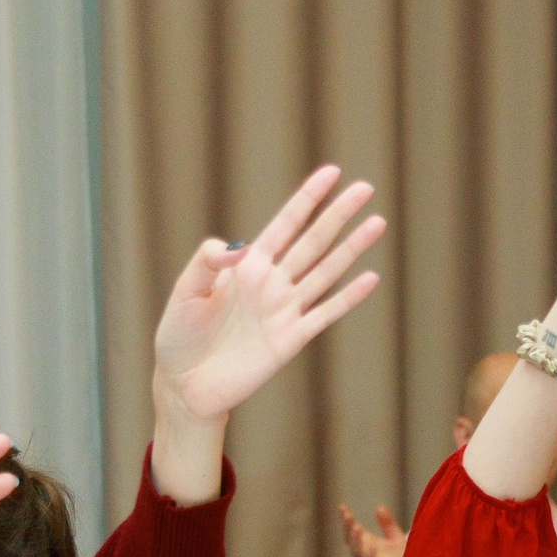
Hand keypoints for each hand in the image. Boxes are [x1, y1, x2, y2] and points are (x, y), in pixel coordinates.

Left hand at [153, 165, 386, 424]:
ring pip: (326, 272)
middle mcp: (272, 283)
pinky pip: (325, 314)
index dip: (307, 198)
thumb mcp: (185, 290)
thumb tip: (240, 248)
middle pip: (313, 241)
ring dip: (352, 248)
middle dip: (338, 214)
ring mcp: (284, 311)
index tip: (331, 173)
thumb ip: (207, 261)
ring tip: (377, 223)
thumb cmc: (179, 334)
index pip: (284, 224)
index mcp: (247, 266)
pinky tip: (370, 278)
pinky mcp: (290, 340)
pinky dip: (348, 297)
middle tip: (366, 188)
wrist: (185, 384)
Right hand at [338, 502, 405, 556]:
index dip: (346, 519)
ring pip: (357, 554)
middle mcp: (364, 555)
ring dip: (355, 541)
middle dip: (347, 529)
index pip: (352, 530)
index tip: (342, 506)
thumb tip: (379, 507)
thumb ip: (387, 524)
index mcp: (366, 545)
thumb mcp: (395, 538)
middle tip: (347, 515)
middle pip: (351, 541)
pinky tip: (371, 547)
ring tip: (356, 527)